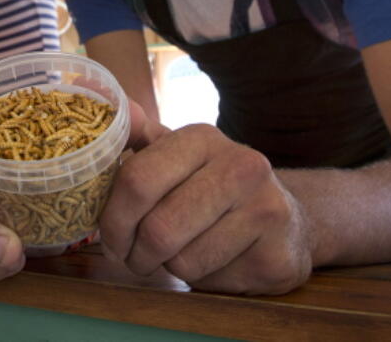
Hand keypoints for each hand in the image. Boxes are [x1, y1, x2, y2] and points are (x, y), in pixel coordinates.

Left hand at [100, 124, 312, 294]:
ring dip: (166, 268)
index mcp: (202, 138)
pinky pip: (211, 279)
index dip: (113, 218)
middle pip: (158, 228)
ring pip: (181, 260)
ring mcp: (264, 208)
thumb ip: (136, 136)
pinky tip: (212, 263)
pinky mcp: (276, 254)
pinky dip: (199, 279)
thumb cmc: (213, 189)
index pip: (137, 179)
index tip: (111, 238)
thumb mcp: (176, 157)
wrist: (286, 222)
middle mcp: (240, 165)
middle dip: (133, 253)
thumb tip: (103, 110)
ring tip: (176, 255)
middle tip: (132, 258)